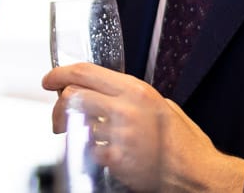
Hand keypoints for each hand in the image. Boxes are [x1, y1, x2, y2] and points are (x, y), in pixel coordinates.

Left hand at [42, 63, 243, 192]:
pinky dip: (88, 151)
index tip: (49, 79)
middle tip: (57, 116)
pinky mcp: (116, 159)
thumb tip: (102, 91)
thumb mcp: (159, 103)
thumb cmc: (180, 139)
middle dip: (57, 106)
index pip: (85, 71)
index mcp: (135, 89)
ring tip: (77, 136)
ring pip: (77, 124)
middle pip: (73, 96)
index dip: (60, 73)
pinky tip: (97, 153)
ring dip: (71, 131)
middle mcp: (125, 108)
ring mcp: (119, 134)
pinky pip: (88, 150)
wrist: (195, 171)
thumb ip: (129, 95)